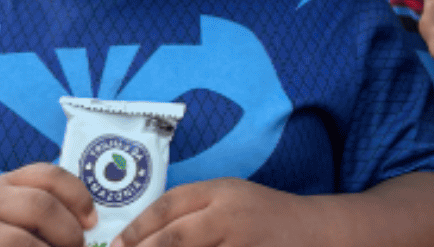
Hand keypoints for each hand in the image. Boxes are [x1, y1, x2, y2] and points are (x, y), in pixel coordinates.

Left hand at [111, 178, 311, 246]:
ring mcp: (243, 243)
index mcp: (222, 191)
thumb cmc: (265, 215)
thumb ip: (194, 208)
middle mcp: (230, 216)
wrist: (315, 231)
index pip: (169, 206)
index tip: (117, 245)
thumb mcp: (230, 197)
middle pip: (175, 237)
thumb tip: (143, 233)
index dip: (138, 228)